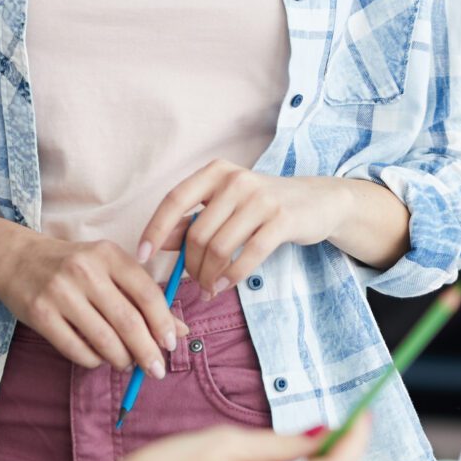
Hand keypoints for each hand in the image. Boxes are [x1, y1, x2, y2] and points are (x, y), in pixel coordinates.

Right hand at [2, 235, 176, 372]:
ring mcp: (60, 292)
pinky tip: (99, 358)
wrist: (16, 259)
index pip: (147, 292)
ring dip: (122, 359)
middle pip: (128, 321)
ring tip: (127, 363)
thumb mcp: (109, 269)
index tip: (171, 344)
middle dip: (147, 352)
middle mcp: (85, 270)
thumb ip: (143, 296)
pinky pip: (77, 350)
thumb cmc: (73, 266)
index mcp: (108, 255)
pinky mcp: (40, 314)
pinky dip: (94, 360)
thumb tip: (180, 331)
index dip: (163, 322)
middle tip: (156, 370)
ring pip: (104, 340)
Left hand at [140, 162, 353, 294]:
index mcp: (216, 172)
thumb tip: (160, 244)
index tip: (143, 257)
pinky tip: (224, 287)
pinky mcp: (282, 219)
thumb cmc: (263, 205)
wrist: (317, 201)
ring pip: (219, 248)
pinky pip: (247, 255)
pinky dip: (231, 277)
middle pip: (197, 233)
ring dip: (209, 276)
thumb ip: (193, 221)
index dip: (154, 230)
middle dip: (191, 266)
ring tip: (210, 288)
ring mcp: (261, 198)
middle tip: (195, 284)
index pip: (174, 200)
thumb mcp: (226, 205)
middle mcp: (236, 179)